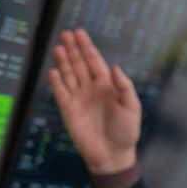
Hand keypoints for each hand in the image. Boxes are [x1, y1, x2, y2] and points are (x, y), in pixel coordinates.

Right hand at [47, 29, 140, 174]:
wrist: (113, 154)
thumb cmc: (126, 131)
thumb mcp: (132, 106)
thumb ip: (124, 86)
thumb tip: (114, 67)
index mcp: (107, 86)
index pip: (94, 61)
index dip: (87, 47)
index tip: (80, 33)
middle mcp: (91, 89)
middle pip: (79, 64)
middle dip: (73, 49)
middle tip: (66, 34)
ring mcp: (79, 99)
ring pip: (69, 75)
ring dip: (64, 61)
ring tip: (58, 48)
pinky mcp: (69, 111)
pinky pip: (61, 93)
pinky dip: (57, 83)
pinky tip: (54, 71)